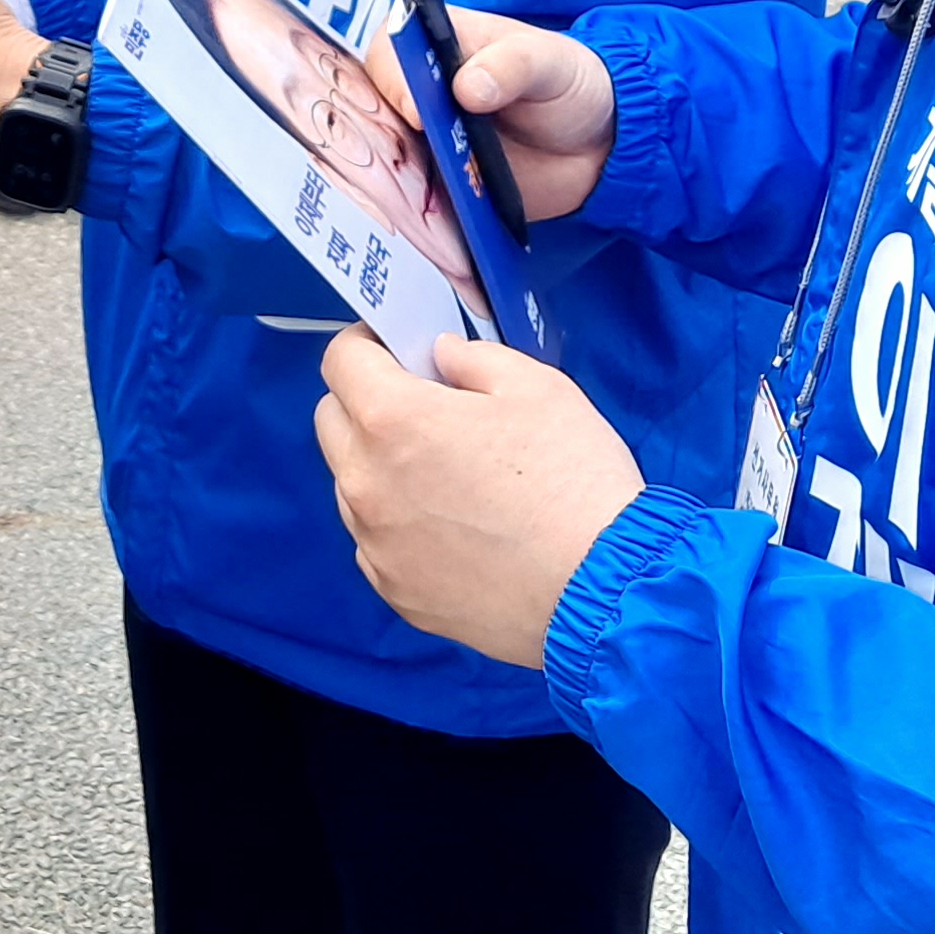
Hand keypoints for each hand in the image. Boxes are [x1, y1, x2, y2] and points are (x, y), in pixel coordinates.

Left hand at [315, 330, 644, 669]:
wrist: (602, 589)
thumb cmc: (573, 479)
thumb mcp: (536, 387)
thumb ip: (471, 358)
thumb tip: (438, 356)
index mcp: (392, 420)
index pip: (340, 359)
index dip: (369, 343)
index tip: (399, 349)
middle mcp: (366, 483)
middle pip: (332, 420)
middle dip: (366, 401)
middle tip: (425, 407)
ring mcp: (375, 544)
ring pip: (351, 484)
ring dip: (380, 466)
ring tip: (447, 475)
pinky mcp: (396, 591)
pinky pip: (375, 541)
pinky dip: (399, 524)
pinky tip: (455, 528)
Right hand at [373, 5, 616, 221]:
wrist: (598, 144)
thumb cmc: (568, 82)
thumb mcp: (550, 62)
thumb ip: (513, 65)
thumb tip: (468, 88)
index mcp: (436, 44)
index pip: (388, 53)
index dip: (393, 79)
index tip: (416, 111)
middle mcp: (419, 91)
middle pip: (374, 109)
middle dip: (386, 135)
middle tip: (419, 159)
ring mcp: (426, 140)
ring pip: (388, 157)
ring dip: (404, 178)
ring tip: (435, 194)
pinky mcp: (440, 182)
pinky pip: (415, 198)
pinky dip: (422, 212)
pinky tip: (441, 222)